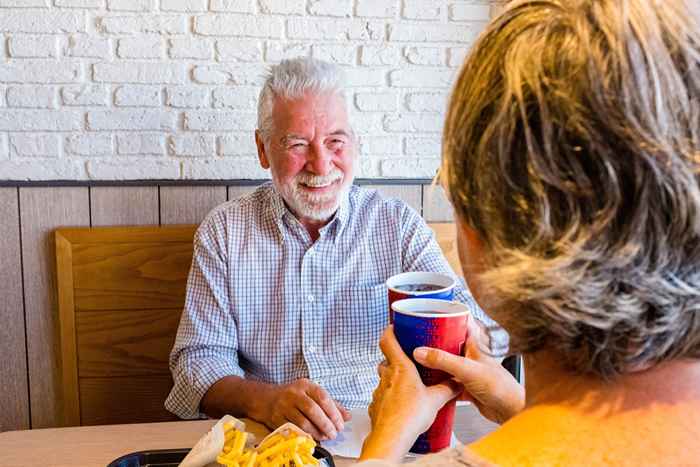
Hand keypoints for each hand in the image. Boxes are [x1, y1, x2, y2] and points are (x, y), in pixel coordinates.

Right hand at [261, 378, 350, 440]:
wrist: (266, 399)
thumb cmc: (294, 396)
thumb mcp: (311, 394)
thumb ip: (331, 404)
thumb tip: (347, 416)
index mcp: (305, 385)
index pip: (322, 397)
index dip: (334, 412)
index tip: (341, 424)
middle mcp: (293, 394)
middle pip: (313, 410)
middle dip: (326, 424)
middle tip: (334, 433)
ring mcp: (283, 406)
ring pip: (303, 422)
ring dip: (317, 432)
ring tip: (325, 437)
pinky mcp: (276, 418)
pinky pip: (293, 429)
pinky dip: (305, 436)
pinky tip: (313, 438)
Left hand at [360, 327, 461, 461]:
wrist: (392, 437)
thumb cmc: (409, 416)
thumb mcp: (436, 399)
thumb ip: (448, 388)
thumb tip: (458, 383)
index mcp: (400, 368)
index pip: (387, 340)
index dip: (389, 331)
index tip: (394, 327)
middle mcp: (387, 377)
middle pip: (386, 360)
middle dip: (394, 359)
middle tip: (407, 360)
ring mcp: (379, 391)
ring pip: (384, 379)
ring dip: (393, 380)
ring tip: (408, 386)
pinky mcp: (376, 406)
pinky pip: (382, 396)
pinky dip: (390, 397)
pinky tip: (401, 405)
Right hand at [413, 316, 524, 423]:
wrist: (511, 411)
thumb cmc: (501, 387)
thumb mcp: (467, 369)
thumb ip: (443, 360)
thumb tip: (421, 352)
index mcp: (475, 344)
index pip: (461, 321)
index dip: (447, 315)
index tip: (430, 312)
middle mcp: (471, 355)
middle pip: (449, 342)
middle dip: (434, 340)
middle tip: (417, 337)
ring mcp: (468, 371)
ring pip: (447, 362)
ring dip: (435, 362)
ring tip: (417, 358)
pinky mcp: (465, 386)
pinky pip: (448, 381)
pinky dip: (438, 382)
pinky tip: (428, 383)